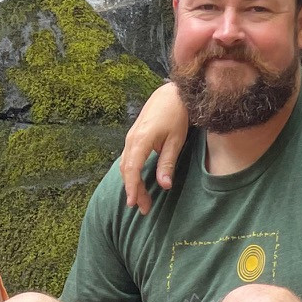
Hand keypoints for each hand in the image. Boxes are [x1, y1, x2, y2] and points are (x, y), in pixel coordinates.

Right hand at [118, 82, 191, 213]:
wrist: (172, 93)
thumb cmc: (176, 114)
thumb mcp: (176, 140)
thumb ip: (167, 163)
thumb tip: (164, 185)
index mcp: (141, 140)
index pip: (132, 170)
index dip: (133, 188)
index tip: (135, 203)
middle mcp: (131, 139)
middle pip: (127, 170)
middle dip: (133, 190)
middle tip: (143, 208)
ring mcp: (131, 137)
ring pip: (126, 165)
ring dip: (132, 183)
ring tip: (141, 199)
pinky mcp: (134, 136)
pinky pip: (128, 158)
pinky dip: (131, 172)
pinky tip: (138, 181)